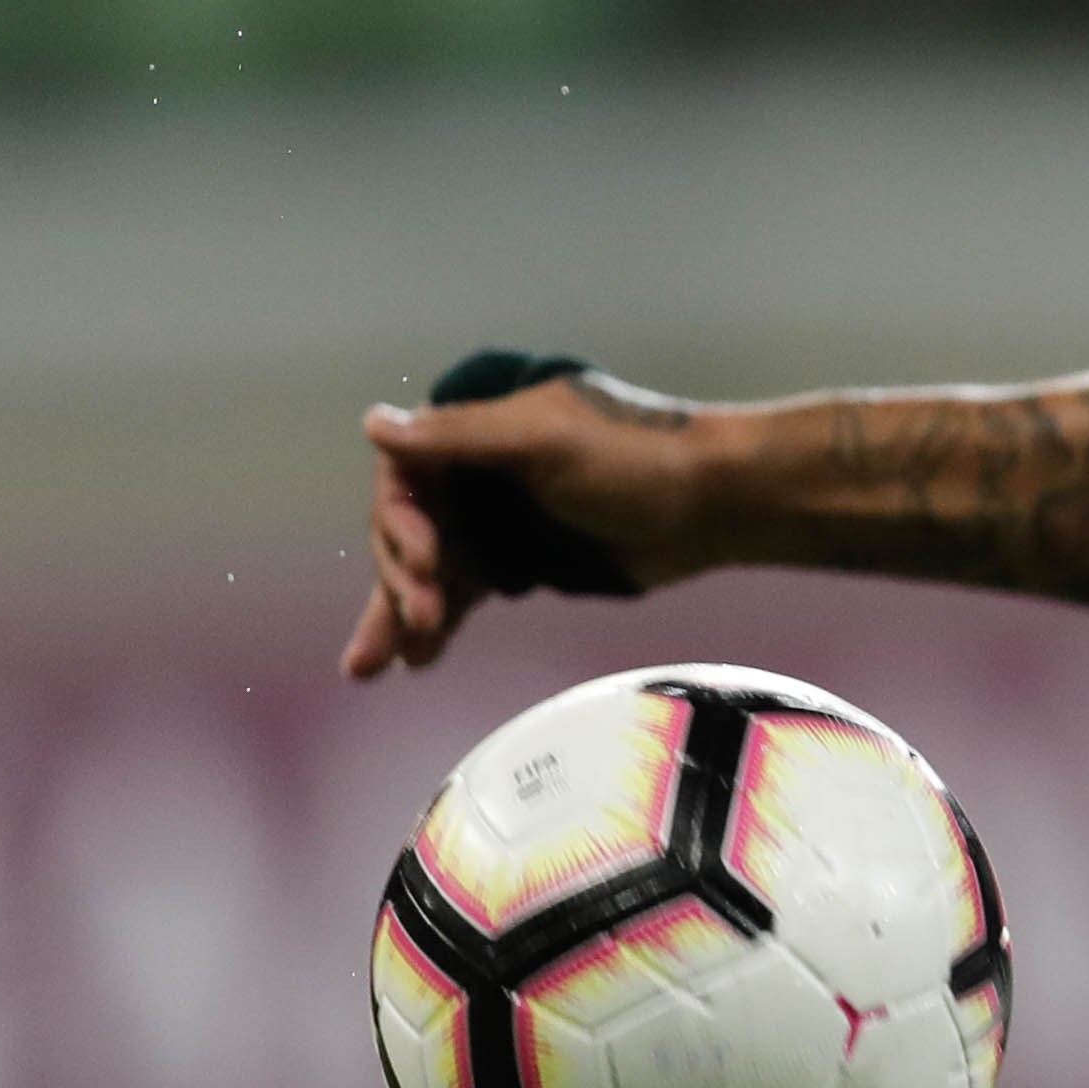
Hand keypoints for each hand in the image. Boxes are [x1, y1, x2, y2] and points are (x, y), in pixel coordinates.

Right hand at [340, 374, 711, 677]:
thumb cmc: (638, 456)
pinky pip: (463, 594)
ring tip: (380, 664)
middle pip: (408, 530)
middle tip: (425, 617)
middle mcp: (475, 474)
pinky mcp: (520, 563)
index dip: (400, 521)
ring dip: (400, 612)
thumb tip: (372, 423)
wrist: (716, 503)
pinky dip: (437, 625)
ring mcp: (496, 521)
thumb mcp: (546, 439)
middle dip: (403, 577)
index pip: (404, 476)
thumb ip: (461, 436)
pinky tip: (413, 660)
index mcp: (476, 432)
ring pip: (427, 570)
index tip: (424, 561)